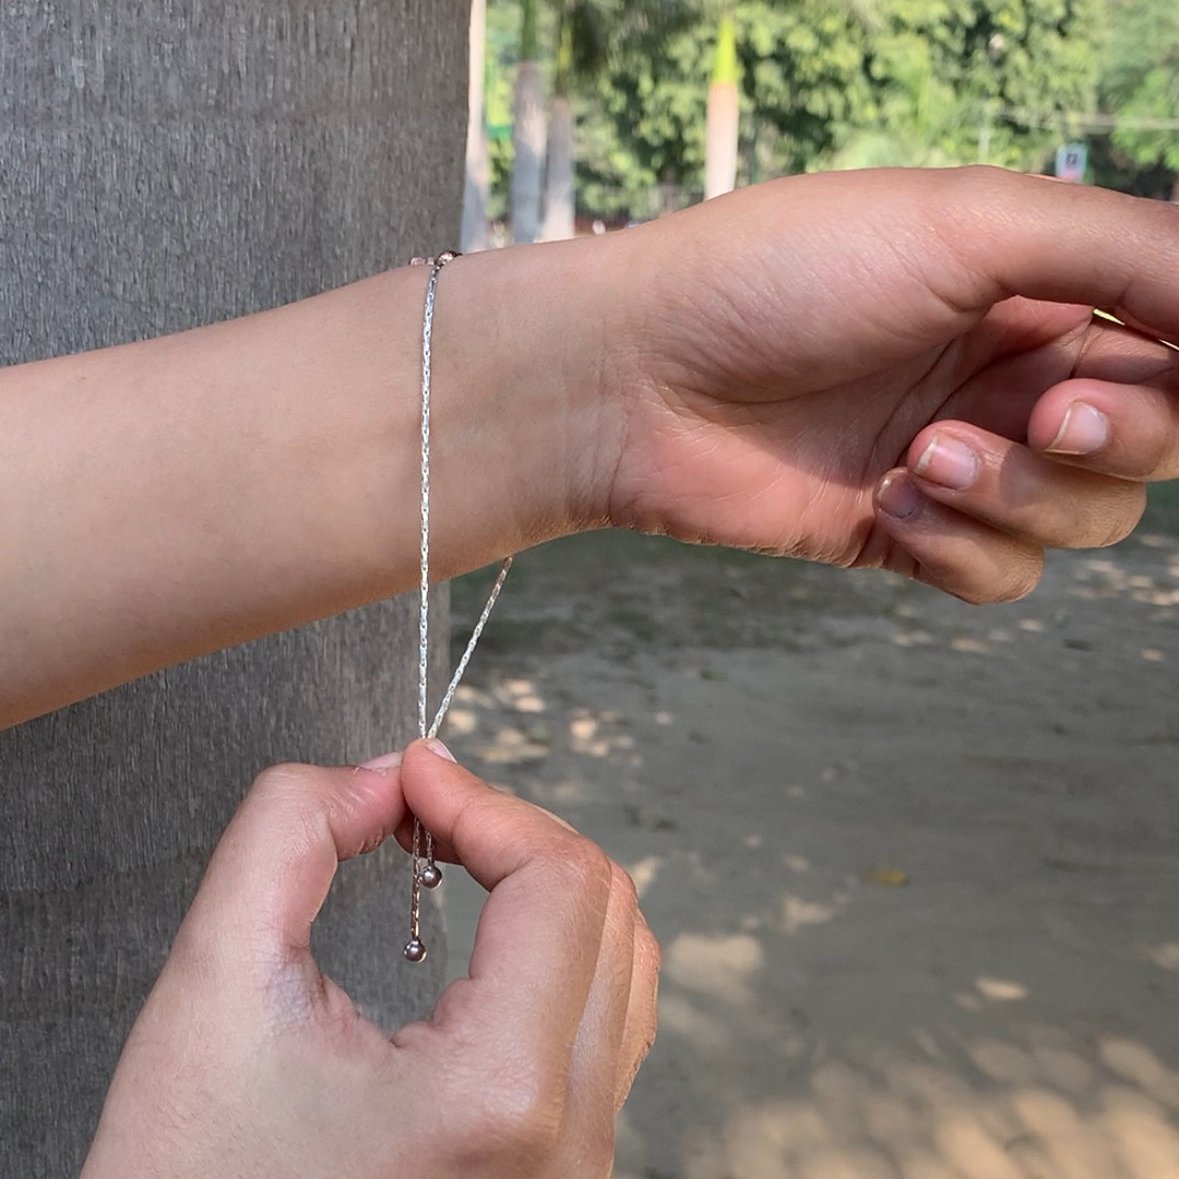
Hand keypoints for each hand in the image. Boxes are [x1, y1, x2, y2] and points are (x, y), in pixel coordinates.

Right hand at [81, 742, 658, 1178]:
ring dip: (539, 882)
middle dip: (510, 832)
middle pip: (604, 908)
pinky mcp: (563, 1170)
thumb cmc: (192, 1178)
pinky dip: (555, 947)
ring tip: (451, 855)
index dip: (482, 800)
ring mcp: (577, 1166)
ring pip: (621, 962)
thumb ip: (287, 833)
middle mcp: (567, 1143)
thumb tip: (384, 777)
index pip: (559, 879)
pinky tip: (488, 926)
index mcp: (499, 1095)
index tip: (414, 776)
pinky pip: (607, 1023)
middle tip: (424, 811)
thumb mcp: (212, 982)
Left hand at [594, 166, 1178, 601]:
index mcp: (1032, 285)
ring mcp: (954, 459)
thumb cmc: (779, 277)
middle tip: (1046, 417)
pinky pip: (996, 574)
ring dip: (1020, 497)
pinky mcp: (901, 532)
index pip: (1173, 342)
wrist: (638, 376)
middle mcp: (1002, 372)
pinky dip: (962, 550)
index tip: (1133, 381)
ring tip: (923, 456)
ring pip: (1080, 518)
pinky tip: (890, 505)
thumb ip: (1124, 250)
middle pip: (1147, 440)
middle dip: (1117, 438)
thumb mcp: (968, 224)